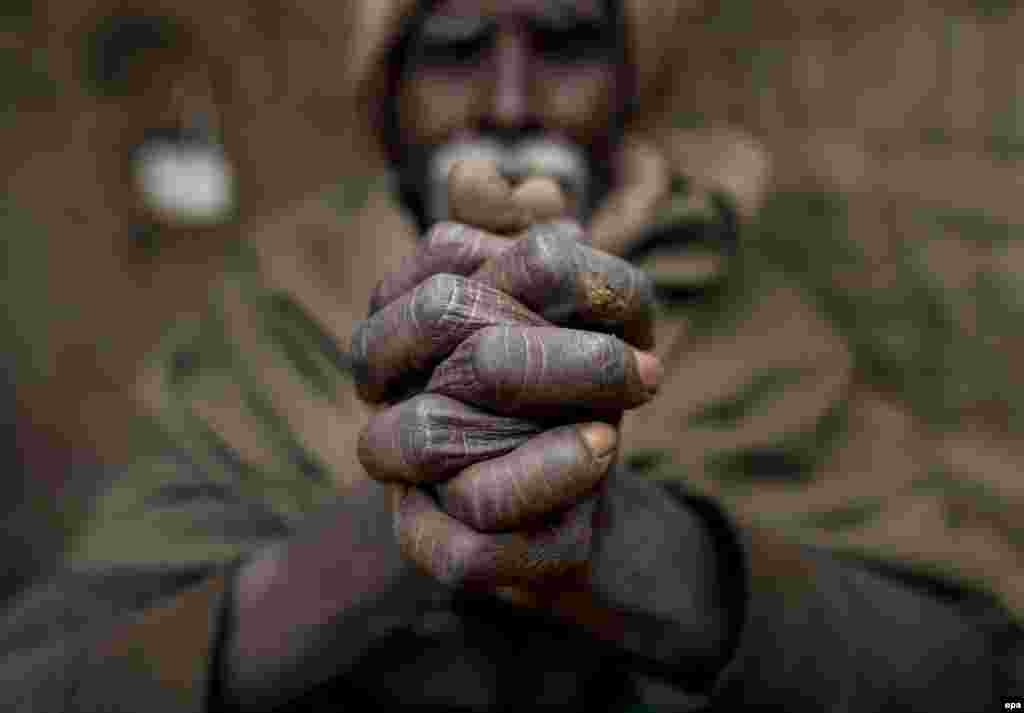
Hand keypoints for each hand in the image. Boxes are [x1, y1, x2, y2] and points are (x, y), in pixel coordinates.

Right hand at [351, 161, 662, 590]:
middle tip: (639, 365)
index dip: (531, 266)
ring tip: (616, 423)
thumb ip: (545, 239)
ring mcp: (404, 475)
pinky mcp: (439, 544)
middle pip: (431, 327)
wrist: (582, 479)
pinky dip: (543, 482)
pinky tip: (599, 454)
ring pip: (422, 433)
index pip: (443, 262)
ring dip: (542, 409)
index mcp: (407, 326)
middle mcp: (389, 394)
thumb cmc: (570, 378)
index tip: (614, 293)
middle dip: (546, 343)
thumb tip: (507, 179)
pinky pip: (465, 531)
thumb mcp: (582, 302)